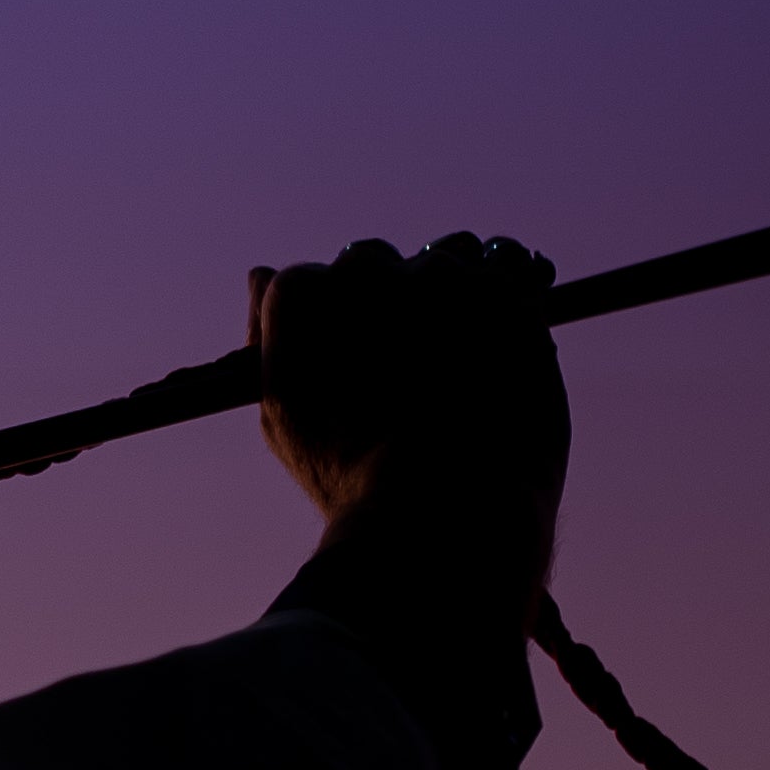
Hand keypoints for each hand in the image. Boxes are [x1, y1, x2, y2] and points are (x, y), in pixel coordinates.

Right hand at [253, 233, 568, 608]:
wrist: (446, 509)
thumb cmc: (353, 477)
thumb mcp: (283, 418)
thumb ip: (272, 335)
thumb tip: (261, 276)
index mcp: (303, 295)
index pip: (314, 281)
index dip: (336, 324)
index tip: (354, 362)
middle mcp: (368, 269)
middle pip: (375, 262)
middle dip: (389, 301)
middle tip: (407, 364)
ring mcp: (439, 276)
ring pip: (445, 260)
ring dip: (450, 296)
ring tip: (459, 358)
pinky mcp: (504, 292)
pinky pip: (508, 273)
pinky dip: (507, 301)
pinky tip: (499, 347)